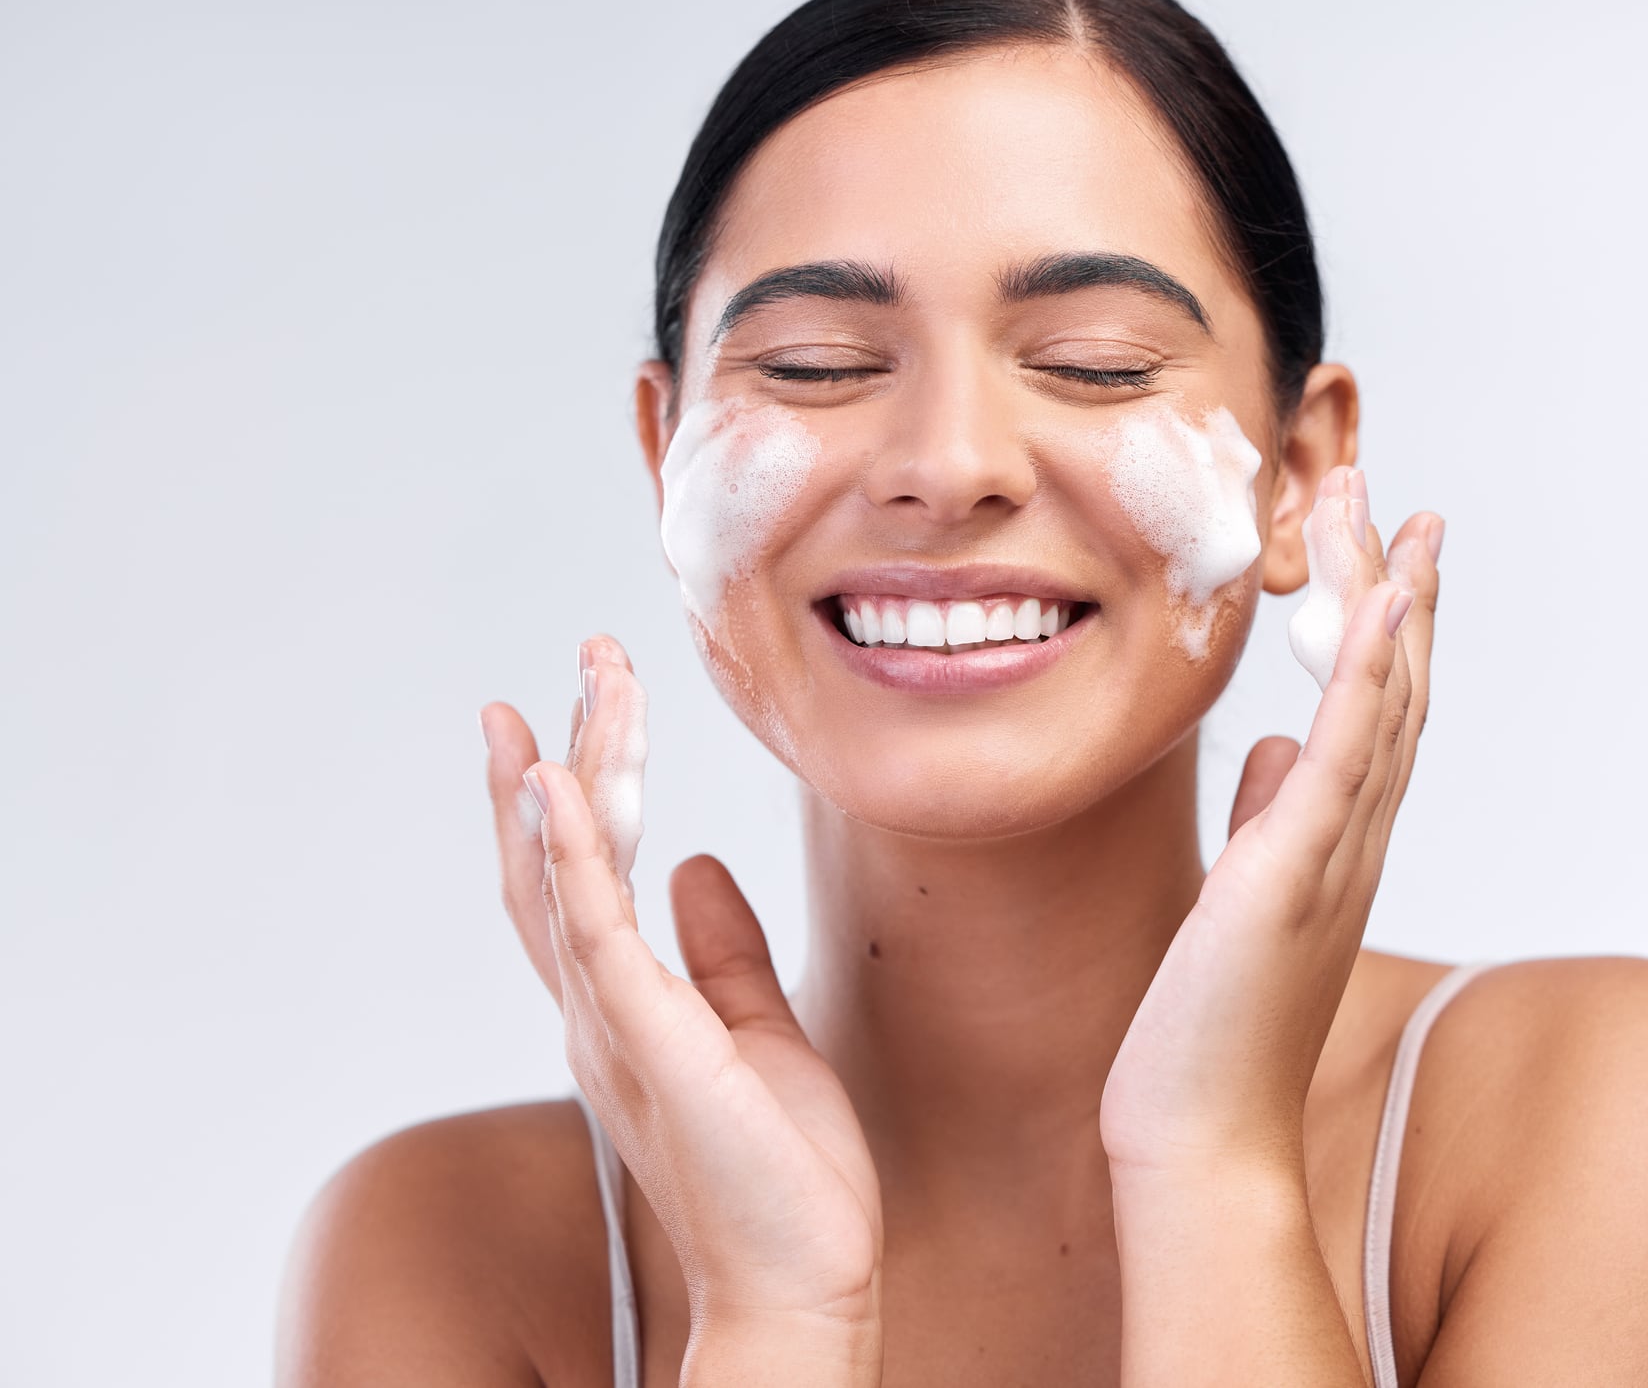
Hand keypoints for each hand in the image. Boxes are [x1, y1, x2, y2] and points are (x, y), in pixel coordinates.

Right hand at [479, 637, 882, 1378]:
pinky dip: (571, 855)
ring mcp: (613, 1026)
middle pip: (557, 858)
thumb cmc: (783, 1172)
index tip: (562, 708)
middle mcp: (599, 1010)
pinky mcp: (648, 1043)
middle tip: (588, 655)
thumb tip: (699, 867)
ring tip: (573, 688)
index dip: (564, 790)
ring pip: (567, 875)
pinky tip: (558, 788)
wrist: (804, 1278)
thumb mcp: (758, 1029)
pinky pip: (597, 932)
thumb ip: (722, 949)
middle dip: (568, 752)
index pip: (575, 877)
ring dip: (571, 774)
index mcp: (625, 1006)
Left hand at [1101, 469, 1442, 1176]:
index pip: (1376, 711)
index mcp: (1335, 842)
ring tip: (1394, 515)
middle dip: (1398, 587)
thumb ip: (1271, 816)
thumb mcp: (1240, 896)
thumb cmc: (1212, 1028)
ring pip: (1379, 703)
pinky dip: (1367, 675)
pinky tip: (1378, 603)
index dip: (1392, 626)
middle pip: (1393, 688)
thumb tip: (1274, 747)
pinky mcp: (1293, 870)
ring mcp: (1333, 852)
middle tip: (1404, 500)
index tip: (1393, 547)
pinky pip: (1344, 754)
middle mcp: (1353, 839)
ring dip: (1389, 602)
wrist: (1202, 1133)